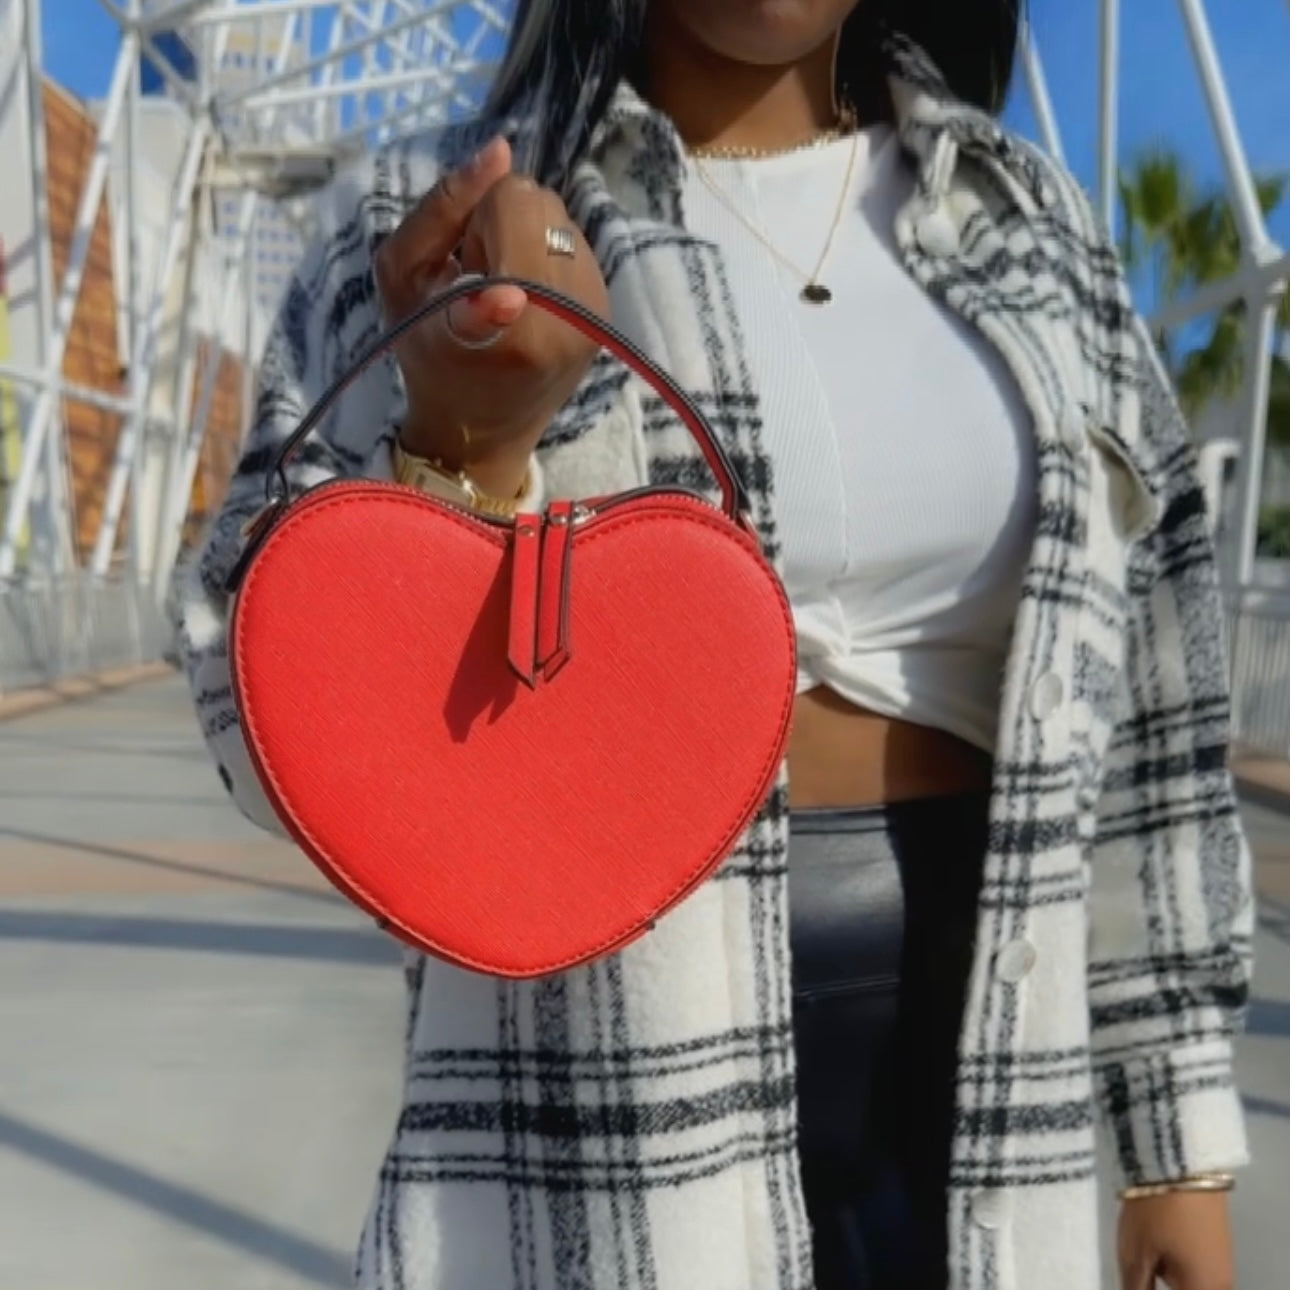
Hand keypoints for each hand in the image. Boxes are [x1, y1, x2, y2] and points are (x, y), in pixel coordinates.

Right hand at [372, 135, 608, 497]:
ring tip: (500, 285)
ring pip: (559, 217)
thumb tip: (500, 149)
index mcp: (518, 314)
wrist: (481, 430)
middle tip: (473, 271)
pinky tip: (525, 294)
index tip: (464, 259)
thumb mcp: (403, 275)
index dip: (481, 217)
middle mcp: (570, 313)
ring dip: (523, 238)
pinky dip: (544, 256)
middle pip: (537, 201)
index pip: (514, 201)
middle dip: (498, 224)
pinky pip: (575, 243)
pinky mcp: (608, 311)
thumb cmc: (426, 353)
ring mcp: (597, 313)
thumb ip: (443, 208)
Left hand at [1118, 1192, 1234, 1289]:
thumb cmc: (1155, 1211)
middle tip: (1136, 1272)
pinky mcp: (1217, 1244)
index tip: (1134, 1282)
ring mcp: (1222, 1264)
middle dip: (1158, 1284)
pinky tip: (1155, 1255)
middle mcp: (1221, 1285)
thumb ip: (1137, 1289)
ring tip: (1143, 1260)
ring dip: (1168, 1280)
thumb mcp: (1136, 1255)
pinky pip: (1197, 1272)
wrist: (1181, 1160)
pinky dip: (1175, 1270)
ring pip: (1191, 1284)